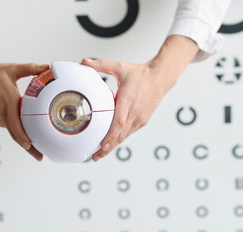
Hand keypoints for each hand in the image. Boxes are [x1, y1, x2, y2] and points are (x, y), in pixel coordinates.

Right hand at [0, 31, 47, 160]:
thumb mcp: (14, 69)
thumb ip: (32, 68)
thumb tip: (47, 66)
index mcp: (9, 104)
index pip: (17, 127)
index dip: (25, 140)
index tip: (32, 148)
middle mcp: (0, 114)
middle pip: (15, 134)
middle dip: (28, 147)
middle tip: (39, 157)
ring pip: (9, 127)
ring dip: (18, 131)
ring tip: (30, 137)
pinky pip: (2, 122)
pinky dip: (9, 123)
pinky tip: (13, 118)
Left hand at [82, 35, 198, 160]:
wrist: (161, 77)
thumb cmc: (140, 73)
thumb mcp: (120, 67)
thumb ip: (101, 65)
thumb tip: (84, 61)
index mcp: (128, 100)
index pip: (118, 123)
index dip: (110, 137)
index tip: (101, 146)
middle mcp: (135, 112)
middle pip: (120, 135)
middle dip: (107, 148)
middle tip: (95, 157)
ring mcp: (141, 118)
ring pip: (125, 136)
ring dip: (113, 146)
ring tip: (100, 154)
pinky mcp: (143, 120)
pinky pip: (129, 132)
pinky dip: (120, 139)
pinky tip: (112, 144)